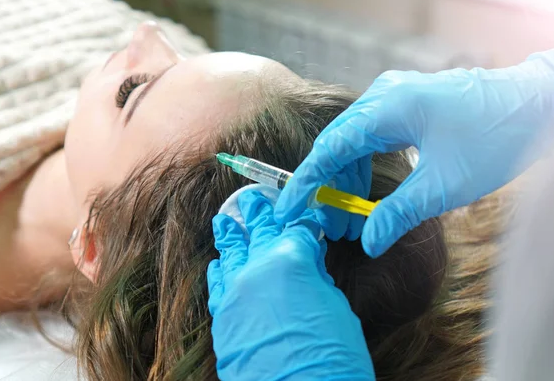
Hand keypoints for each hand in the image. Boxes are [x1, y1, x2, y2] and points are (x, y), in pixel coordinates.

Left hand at [208, 189, 374, 380]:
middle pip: (259, 232)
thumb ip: (317, 278)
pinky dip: (219, 270)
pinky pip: (217, 285)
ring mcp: (236, 292)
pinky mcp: (223, 317)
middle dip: (259, 213)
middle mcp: (258, 268)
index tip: (308, 216)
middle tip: (253, 198)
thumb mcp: (336, 308)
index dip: (306, 221)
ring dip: (229, 234)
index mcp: (292, 258)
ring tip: (223, 220)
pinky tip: (218, 262)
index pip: (299, 229)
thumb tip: (309, 261)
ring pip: (231, 253)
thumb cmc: (331, 355)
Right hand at [275, 46, 553, 257]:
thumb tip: (367, 243)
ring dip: (348, 180)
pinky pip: (372, 136)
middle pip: (338, 146)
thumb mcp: (442, 186)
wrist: (536, 106)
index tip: (288, 210)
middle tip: (329, 226)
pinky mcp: (406, 104)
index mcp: (386, 110)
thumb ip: (397, 215)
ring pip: (354, 142)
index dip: (305, 183)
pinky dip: (366, 166)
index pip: (329, 150)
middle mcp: (383, 96)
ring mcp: (394, 97)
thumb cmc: (494, 140)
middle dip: (329, 188)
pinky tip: (368, 194)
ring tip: (349, 219)